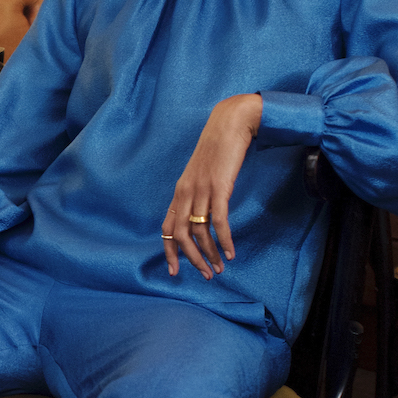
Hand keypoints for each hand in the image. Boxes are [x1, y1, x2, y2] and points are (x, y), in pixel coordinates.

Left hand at [162, 93, 262, 279]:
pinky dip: (223, 240)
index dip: (170, 251)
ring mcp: (201, 189)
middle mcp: (186, 192)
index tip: (175, 271)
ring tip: (219, 268)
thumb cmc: (219, 149)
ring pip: (199, 231)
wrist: (231, 123)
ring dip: (209, 253)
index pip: (166, 227)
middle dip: (192, 259)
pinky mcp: (219, 187)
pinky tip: (230, 252)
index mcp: (180, 191)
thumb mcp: (202, 173)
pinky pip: (218, 220)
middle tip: (206, 274)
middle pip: (180, 234)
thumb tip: (202, 215)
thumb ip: (199, 193)